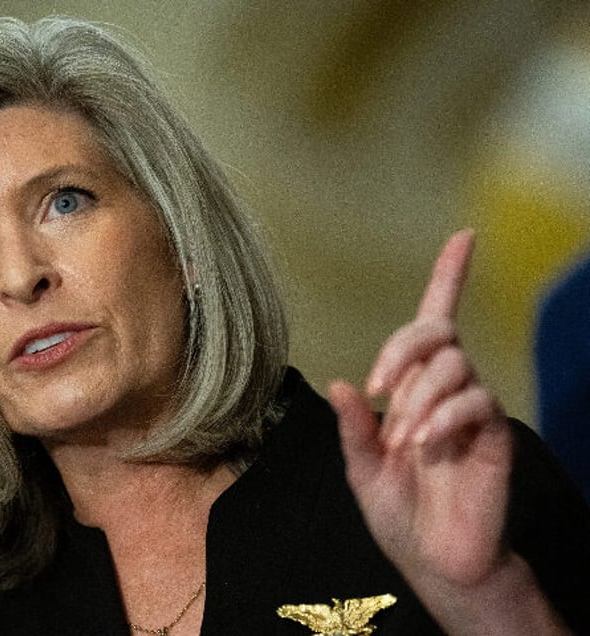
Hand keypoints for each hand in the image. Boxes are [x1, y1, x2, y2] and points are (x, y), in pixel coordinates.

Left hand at [327, 230, 511, 586]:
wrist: (433, 558)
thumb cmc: (399, 511)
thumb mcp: (363, 468)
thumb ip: (354, 428)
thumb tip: (341, 382)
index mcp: (413, 388)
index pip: (434, 321)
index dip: (449, 278)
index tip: (464, 238)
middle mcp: (446, 389)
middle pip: (437, 332)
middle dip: (403, 348)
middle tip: (378, 388)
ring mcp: (472, 410)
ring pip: (454, 367)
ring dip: (418, 399)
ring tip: (404, 442)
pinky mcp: (494, 435)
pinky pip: (476, 402)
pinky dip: (443, 418)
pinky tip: (426, 446)